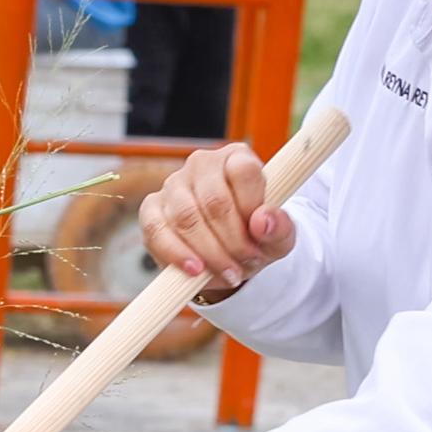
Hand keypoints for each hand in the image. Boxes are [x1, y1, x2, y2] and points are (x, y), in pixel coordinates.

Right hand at [138, 140, 292, 294]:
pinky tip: (195, 270)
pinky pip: (157, 230)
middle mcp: (202, 164)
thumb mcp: (277, 237)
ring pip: (186, 218)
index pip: (243, 171)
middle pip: (215, 201)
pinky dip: (176, 254)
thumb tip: (263, 222)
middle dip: (232, 241)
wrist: (227, 256)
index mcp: (237, 158)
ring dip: (209, 253)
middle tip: (244, 264)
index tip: (258, 239)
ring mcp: (173, 184)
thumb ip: (280, 228)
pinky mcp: (151, 209)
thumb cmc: (254, 238)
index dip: (251, 209)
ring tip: (227, 273)